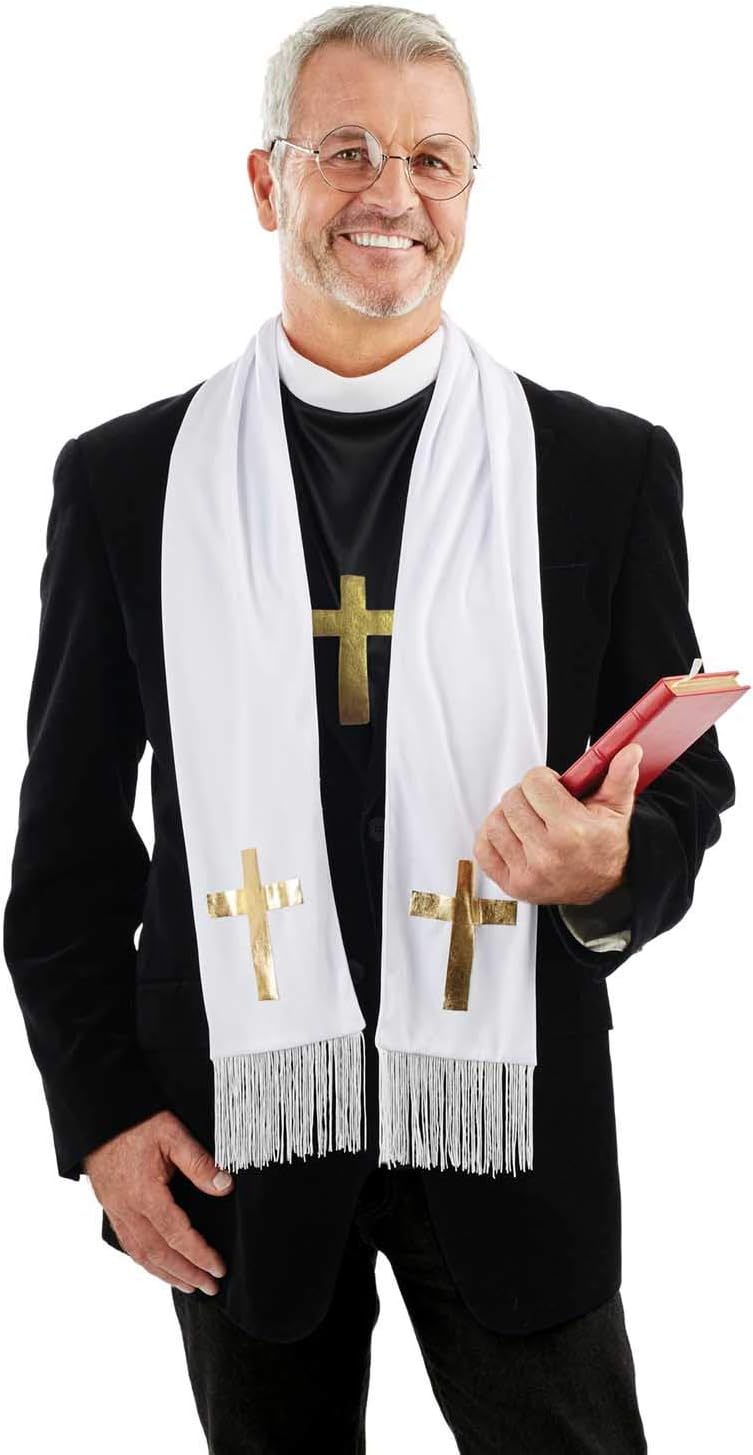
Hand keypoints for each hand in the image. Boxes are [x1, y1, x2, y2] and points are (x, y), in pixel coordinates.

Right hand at [83, 1109, 234, 1295]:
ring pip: (141, 1254)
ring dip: (166, 1274)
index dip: (199, 1255)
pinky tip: (158, 1266)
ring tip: (188, 1285)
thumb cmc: (137, 1123)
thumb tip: (225, 1186)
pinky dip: (146, 1262)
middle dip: (187, 1273)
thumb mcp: (173, 1134)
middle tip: (210, 1287)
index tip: (218, 1269)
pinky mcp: (111, 1209)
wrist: (100, 1118)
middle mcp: (128, 1210)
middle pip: (159, 1254)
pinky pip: (128, 1245)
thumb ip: (199, 1163)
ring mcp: (117, 1212)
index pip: (177, 1235)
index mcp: (146, 1194)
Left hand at [473, 743, 643, 906]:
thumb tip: (629, 751)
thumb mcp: (617, 808)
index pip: (533, 782)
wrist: (605, 885)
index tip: (553, 787)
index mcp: (572, 831)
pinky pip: (483, 849)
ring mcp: (528, 873)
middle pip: (512, 800)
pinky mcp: (513, 885)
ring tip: (530, 820)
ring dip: (509, 816)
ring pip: (495, 822)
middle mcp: (547, 854)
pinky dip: (493, 838)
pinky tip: (513, 835)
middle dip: (527, 796)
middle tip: (542, 804)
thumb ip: (620, 776)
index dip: (544, 779)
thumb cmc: (606, 845)